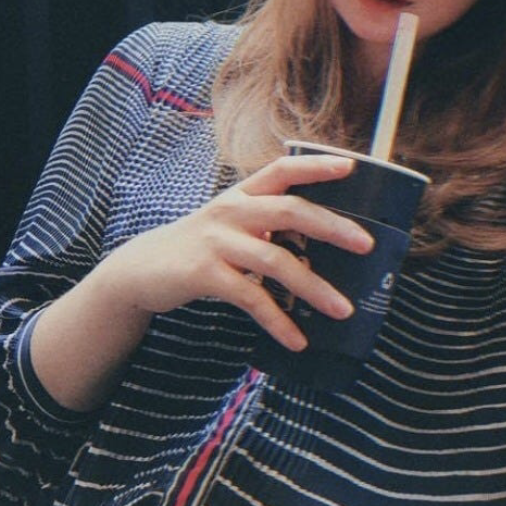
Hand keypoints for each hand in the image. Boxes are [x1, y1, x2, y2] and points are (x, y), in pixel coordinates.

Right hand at [97, 154, 373, 351]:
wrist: (139, 270)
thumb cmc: (198, 247)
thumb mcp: (230, 225)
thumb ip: (267, 226)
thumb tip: (324, 246)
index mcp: (242, 195)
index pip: (283, 169)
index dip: (316, 165)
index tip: (351, 167)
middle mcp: (231, 211)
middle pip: (290, 211)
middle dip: (332, 227)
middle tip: (366, 245)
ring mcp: (217, 241)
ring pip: (276, 260)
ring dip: (314, 288)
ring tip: (342, 310)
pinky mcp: (205, 273)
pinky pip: (251, 297)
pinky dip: (278, 321)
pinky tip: (297, 340)